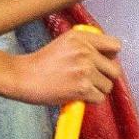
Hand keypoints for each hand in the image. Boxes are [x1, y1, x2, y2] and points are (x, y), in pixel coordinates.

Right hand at [5, 28, 122, 106]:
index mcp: (81, 38)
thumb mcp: (64, 43)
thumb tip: (109, 58)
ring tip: (80, 86)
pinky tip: (77, 95)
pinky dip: (90, 100)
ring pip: (108, 86)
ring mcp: (84, 69)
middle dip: (105, 77)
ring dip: (97, 90)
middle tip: (90, 79)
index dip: (111, 57)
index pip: (115, 45)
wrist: (22, 77)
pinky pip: (100, 98)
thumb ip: (86, 46)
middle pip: (115, 70)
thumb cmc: (42, 63)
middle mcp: (85, 51)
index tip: (102, 62)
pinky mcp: (82, 87)